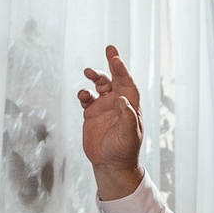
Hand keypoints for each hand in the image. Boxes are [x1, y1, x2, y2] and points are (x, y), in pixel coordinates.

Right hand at [78, 46, 145, 198]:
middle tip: (110, 48)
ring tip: (89, 72)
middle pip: (115, 78)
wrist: (110, 164)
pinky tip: (83, 95)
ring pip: (100, 85)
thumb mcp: (128, 136)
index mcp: (130, 106)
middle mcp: (118, 103)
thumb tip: (123, 100)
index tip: (116, 59)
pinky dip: (84, 93)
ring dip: (95, 76)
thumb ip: (127, 118)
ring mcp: (104, 107)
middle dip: (113, 64)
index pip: (127, 83)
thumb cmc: (124, 151)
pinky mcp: (91, 113)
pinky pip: (87, 98)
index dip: (122, 70)